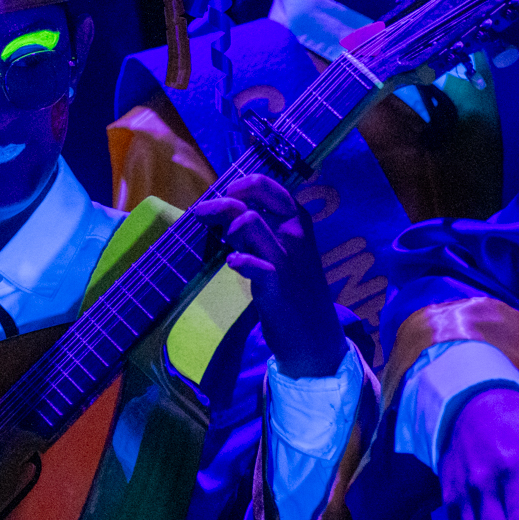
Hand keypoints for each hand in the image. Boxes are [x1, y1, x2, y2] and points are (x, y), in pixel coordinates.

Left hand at [196, 173, 344, 377]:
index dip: (237, 186)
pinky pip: (256, 264)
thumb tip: (225, 210)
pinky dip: (241, 261)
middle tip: (203, 216)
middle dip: (222, 204)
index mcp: (297, 219)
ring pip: (250, 222)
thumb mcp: (283, 250)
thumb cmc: (295, 287)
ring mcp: (286, 259)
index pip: (265, 185)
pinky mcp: (277, 286)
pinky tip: (234, 264)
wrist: (315, 334)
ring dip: (231, 231)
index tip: (223, 198)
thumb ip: (260, 228)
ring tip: (230, 248)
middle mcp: (294, 232)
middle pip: (252, 199)